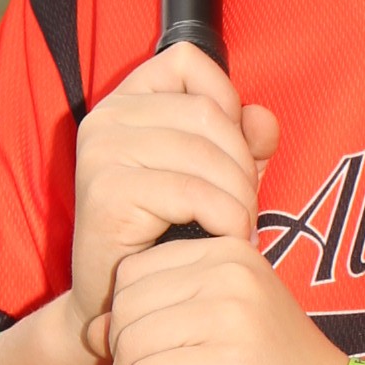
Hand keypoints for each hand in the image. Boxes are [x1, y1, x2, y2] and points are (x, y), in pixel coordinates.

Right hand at [69, 46, 279, 337]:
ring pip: (204, 151)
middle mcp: (106, 118)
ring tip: (238, 229)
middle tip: (245, 209)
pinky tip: (226, 239)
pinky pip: (191, 191)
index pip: (188, 61)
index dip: (225, 100)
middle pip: (207, 111)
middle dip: (242, 165)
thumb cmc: (168, 236)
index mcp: (127, 102)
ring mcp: (102, 152)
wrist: (122, 303)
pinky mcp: (107, 192)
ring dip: (238, 197)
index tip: (231, 152)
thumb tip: (263, 120)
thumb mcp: (216, 179)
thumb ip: (243, 143)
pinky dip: (224, 218)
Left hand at [86, 235, 347, 364]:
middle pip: (126, 306)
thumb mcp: (229, 327)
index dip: (124, 319)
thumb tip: (92, 327)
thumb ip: (168, 313)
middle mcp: (233, 275)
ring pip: (129, 345)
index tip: (147, 359)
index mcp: (232, 254)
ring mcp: (231, 319)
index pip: (134, 271)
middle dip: (121, 358)